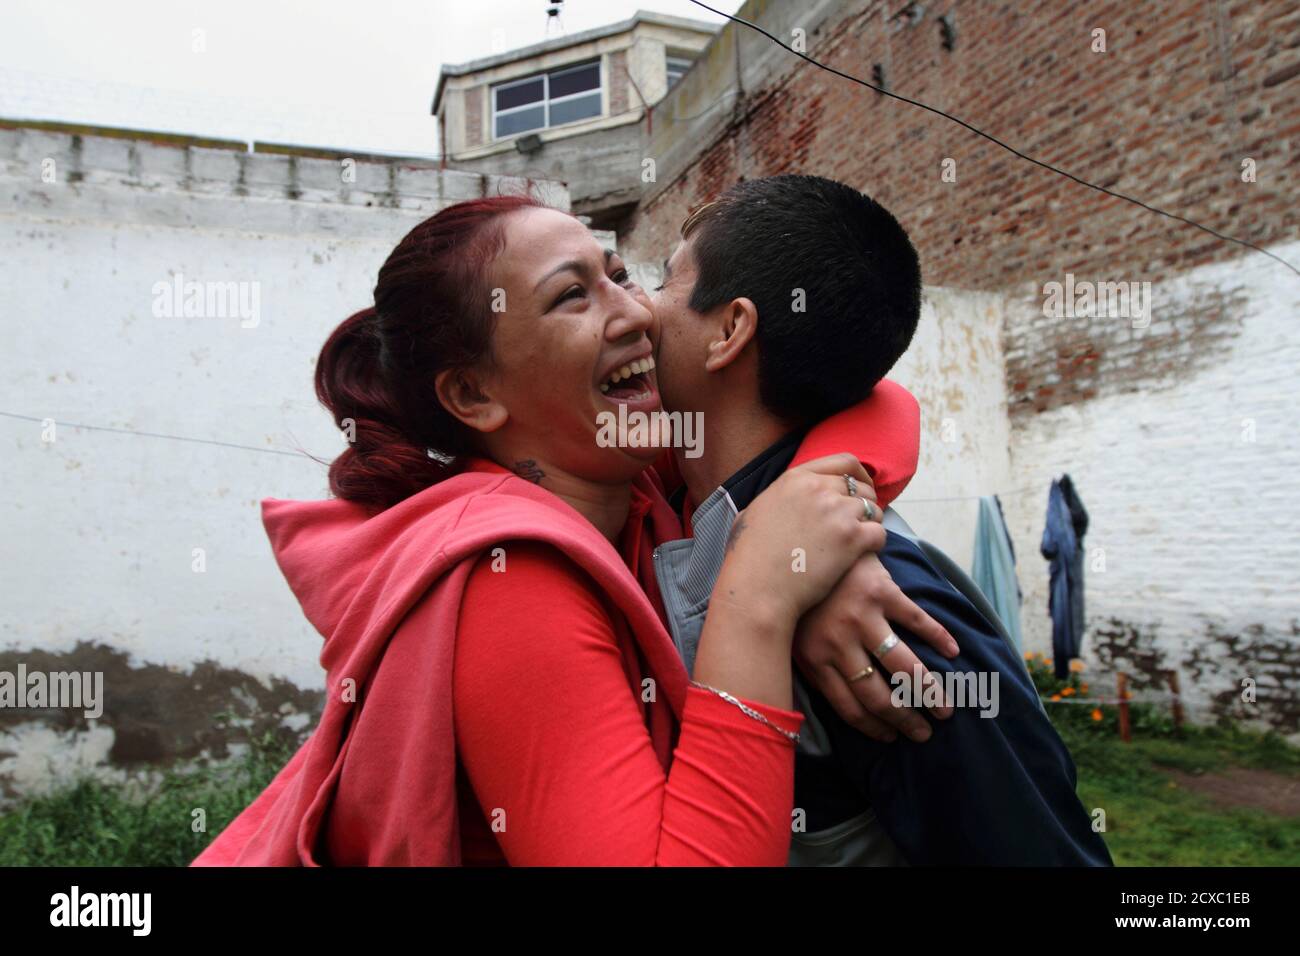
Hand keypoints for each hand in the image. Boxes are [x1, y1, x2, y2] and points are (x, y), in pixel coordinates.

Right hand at [714, 453, 885, 628]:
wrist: (758, 587)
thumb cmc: (749, 557)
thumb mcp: (754, 511)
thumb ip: (777, 497)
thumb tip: (783, 500)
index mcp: (796, 478)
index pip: (844, 462)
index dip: (859, 476)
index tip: (860, 489)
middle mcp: (819, 489)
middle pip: (861, 486)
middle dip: (866, 501)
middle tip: (862, 520)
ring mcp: (837, 512)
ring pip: (873, 509)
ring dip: (871, 523)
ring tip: (861, 540)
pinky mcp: (851, 538)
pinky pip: (879, 533)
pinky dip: (875, 543)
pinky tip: (863, 554)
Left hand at [794, 553, 958, 742]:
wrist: (800, 546)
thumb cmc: (801, 599)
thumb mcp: (795, 639)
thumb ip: (815, 671)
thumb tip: (835, 713)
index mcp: (815, 659)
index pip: (850, 708)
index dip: (874, 727)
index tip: (891, 738)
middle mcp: (839, 642)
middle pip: (879, 696)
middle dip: (906, 720)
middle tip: (924, 733)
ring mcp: (862, 616)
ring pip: (904, 666)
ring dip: (930, 692)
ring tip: (945, 709)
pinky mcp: (882, 590)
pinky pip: (917, 620)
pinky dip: (939, 638)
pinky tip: (953, 652)